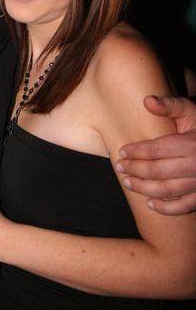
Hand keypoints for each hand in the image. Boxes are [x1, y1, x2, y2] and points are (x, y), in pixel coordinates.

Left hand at [117, 95, 195, 214]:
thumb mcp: (191, 112)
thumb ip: (170, 106)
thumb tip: (147, 100)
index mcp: (191, 144)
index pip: (157, 149)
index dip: (136, 151)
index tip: (122, 152)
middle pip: (158, 170)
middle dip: (135, 169)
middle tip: (120, 167)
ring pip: (167, 190)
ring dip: (144, 188)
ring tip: (127, 182)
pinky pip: (184, 206)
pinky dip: (166, 208)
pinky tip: (150, 203)